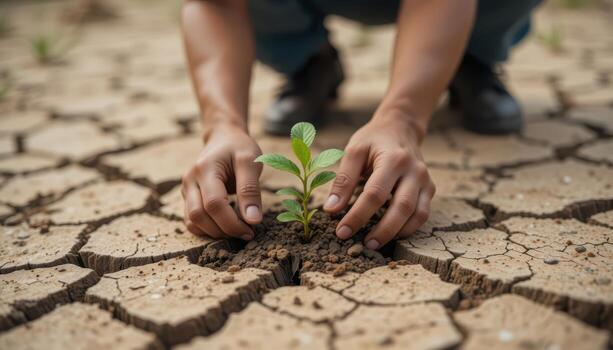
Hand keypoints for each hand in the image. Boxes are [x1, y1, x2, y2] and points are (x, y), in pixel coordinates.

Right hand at [181, 123, 262, 239]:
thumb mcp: (251, 161)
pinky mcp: (188, 197)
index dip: (231, 222)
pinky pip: (191, 221)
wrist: (223, 137)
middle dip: (223, 230)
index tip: (251, 230)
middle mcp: (190, 180)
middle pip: (199, 216)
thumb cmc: (239, 147)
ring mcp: (186, 189)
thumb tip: (253, 220)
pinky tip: (225, 227)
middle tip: (246, 233)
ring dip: (214, 233)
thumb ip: (250, 189)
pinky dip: (207, 229)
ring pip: (192, 222)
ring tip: (237, 230)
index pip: (214, 204)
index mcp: (205, 169)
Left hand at [323, 116, 434, 248]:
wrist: (400, 127)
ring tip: (375, 244)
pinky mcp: (429, 188)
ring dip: (397, 233)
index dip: (358, 216)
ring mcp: (425, 180)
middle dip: (382, 230)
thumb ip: (343, 180)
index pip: (375, 194)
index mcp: (393, 159)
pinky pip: (423, 214)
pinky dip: (409, 228)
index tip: (342, 231)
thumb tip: (331, 210)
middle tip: (363, 245)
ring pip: (417, 215)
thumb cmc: (373, 139)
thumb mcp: (354, 151)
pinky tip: (391, 234)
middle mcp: (414, 170)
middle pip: (401, 208)